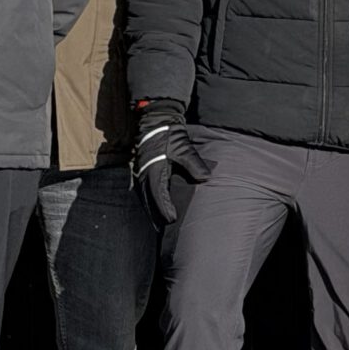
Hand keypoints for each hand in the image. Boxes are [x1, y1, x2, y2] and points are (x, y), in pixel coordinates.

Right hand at [131, 99, 195, 225]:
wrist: (157, 121)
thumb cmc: (170, 134)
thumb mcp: (184, 148)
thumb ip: (194, 163)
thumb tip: (205, 177)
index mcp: (155, 170)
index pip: (159, 195)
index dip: (165, 209)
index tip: (172, 220)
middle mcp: (145, 173)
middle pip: (149, 200)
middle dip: (156, 215)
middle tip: (164, 229)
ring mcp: (142, 172)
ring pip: (145, 196)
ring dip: (152, 209)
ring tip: (159, 222)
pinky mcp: (144, 169)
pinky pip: (144, 190)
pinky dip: (150, 200)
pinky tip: (155, 205)